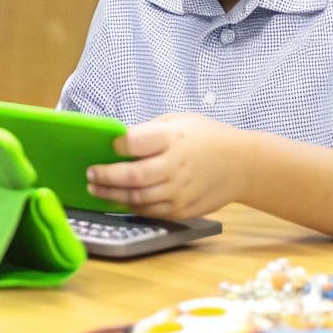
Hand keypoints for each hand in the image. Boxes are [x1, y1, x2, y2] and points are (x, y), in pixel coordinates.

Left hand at [86, 113, 250, 218]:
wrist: (242, 165)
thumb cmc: (207, 138)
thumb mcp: (179, 121)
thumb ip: (149, 131)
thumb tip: (119, 141)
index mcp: (173, 139)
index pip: (134, 143)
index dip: (116, 146)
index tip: (107, 146)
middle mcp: (174, 167)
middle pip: (131, 176)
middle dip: (105, 176)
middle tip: (90, 174)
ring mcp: (178, 192)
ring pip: (137, 198)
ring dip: (111, 195)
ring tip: (96, 188)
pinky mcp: (182, 210)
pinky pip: (150, 211)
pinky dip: (131, 206)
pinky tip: (119, 199)